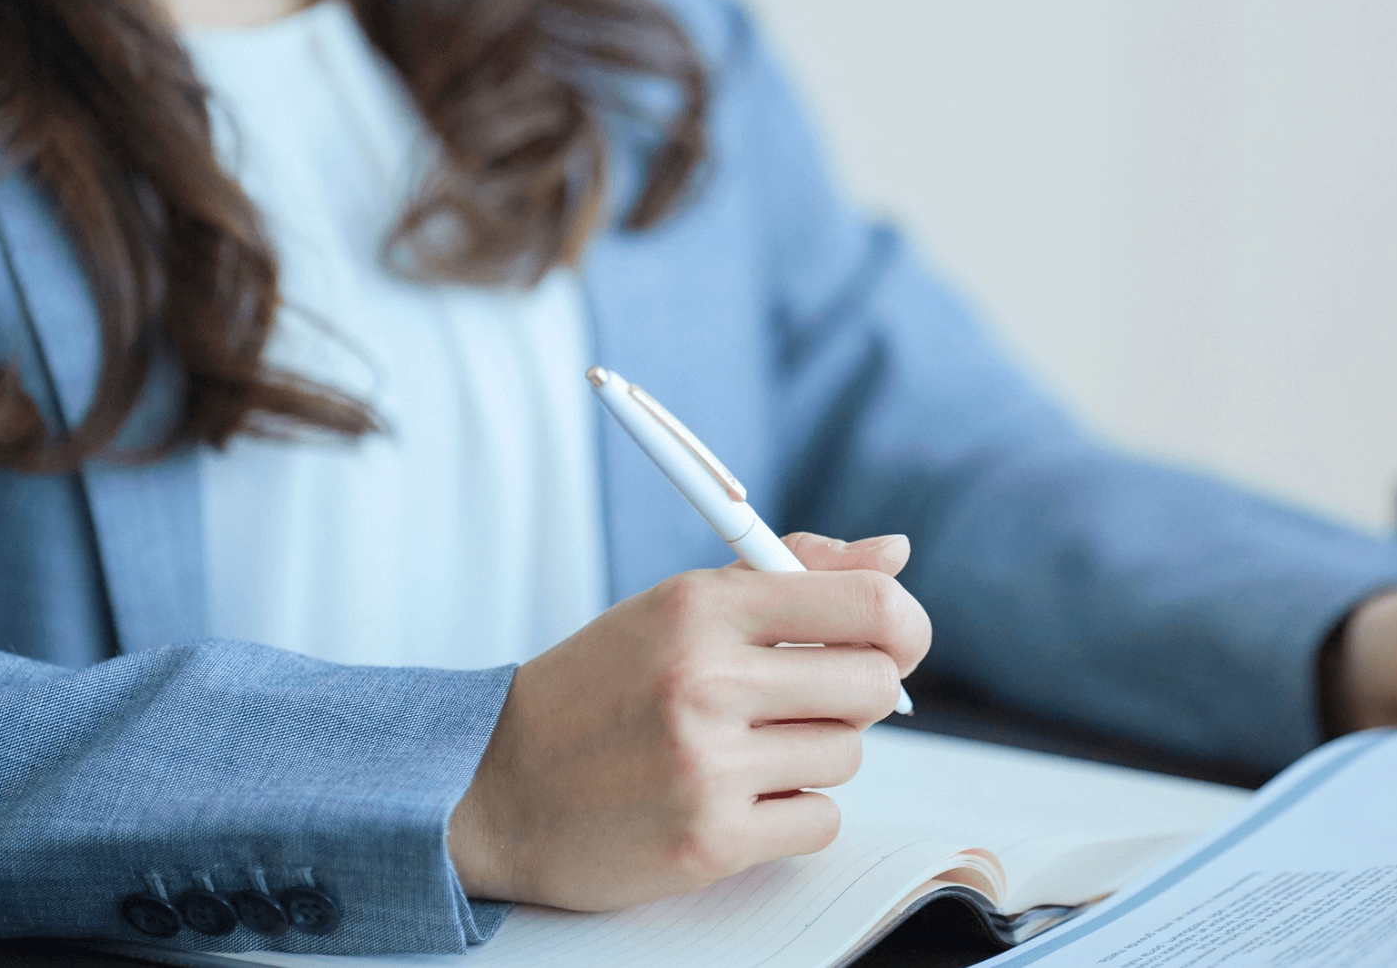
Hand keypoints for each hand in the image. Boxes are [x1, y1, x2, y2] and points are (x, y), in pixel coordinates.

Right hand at [447, 533, 928, 910]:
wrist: (493, 788)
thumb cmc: (598, 692)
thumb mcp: (678, 608)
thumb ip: (792, 574)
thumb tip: (896, 555)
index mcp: (701, 606)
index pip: (866, 603)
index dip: (903, 624)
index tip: (895, 640)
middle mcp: (704, 679)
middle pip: (874, 684)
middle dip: (856, 694)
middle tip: (805, 700)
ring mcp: (707, 765)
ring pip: (848, 755)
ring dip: (814, 755)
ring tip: (746, 749)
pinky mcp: (709, 840)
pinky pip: (820, 820)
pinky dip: (793, 813)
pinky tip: (737, 798)